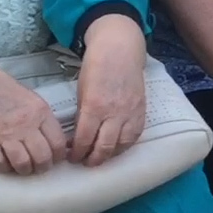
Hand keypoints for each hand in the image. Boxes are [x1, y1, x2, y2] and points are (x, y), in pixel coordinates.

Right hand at [0, 61, 67, 174]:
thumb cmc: (9, 93)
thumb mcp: (34, 101)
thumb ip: (45, 120)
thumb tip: (57, 143)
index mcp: (41, 113)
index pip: (58, 142)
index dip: (59, 156)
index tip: (55, 158)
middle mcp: (25, 124)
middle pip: (42, 156)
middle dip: (43, 167)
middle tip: (40, 167)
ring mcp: (5, 133)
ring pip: (22, 163)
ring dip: (25, 170)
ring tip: (24, 168)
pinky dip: (4, 168)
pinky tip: (6, 164)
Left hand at [71, 16, 147, 165]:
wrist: (121, 51)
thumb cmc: (96, 67)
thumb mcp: (82, 91)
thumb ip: (83, 114)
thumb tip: (79, 136)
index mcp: (95, 106)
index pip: (85, 139)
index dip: (77, 152)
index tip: (71, 156)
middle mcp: (114, 112)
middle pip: (105, 146)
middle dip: (93, 159)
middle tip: (85, 162)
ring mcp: (130, 112)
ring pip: (122, 144)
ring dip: (110, 155)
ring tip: (101, 157)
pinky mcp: (141, 110)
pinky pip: (135, 135)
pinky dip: (126, 145)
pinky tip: (118, 147)